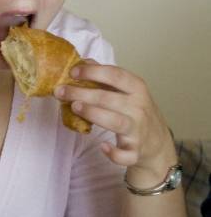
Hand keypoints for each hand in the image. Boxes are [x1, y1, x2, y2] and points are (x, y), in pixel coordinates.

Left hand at [54, 61, 176, 177]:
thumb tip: (82, 61)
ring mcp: (138, 130)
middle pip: (108, 98)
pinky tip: (103, 147)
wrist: (157, 142)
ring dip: (93, 114)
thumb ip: (106, 77)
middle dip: (82, 93)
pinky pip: (126, 155)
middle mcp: (139, 107)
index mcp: (137, 88)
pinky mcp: (136, 151)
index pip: (115, 75)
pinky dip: (115, 153)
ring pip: (116, 122)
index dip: (93, 72)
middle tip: (60, 91)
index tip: (72, 71)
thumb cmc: (135, 111)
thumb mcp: (127, 90)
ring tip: (73, 107)